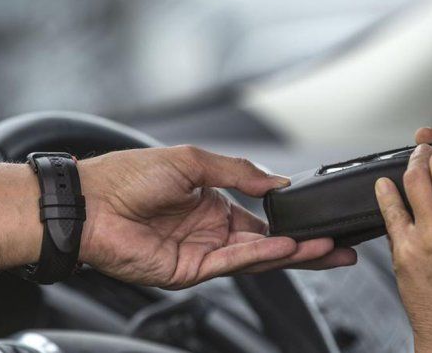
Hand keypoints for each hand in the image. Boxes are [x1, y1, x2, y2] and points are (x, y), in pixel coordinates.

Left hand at [76, 145, 356, 288]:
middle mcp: (211, 230)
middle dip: (306, 247)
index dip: (291, 221)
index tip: (320, 218)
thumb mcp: (193, 161)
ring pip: (257, 258)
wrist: (90, 201)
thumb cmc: (129, 176)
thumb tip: (277, 181)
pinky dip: (261, 255)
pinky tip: (286, 247)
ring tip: (327, 248)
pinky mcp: (189, 270)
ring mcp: (202, 252)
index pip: (262, 218)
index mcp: (212, 203)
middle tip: (342, 247)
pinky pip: (232, 263)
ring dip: (293, 254)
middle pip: (268, 243)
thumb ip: (238, 173)